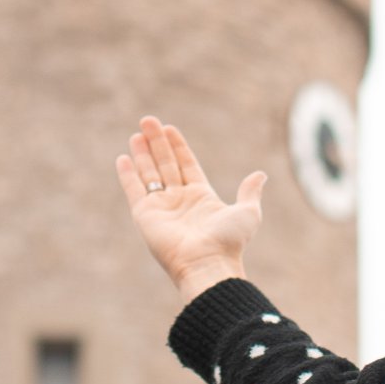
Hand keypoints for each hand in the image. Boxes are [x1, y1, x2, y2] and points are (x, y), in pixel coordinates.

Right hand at [113, 116, 263, 307]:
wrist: (207, 263)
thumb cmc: (229, 241)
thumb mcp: (247, 212)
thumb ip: (249, 192)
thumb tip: (260, 175)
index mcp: (201, 197)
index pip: (186, 164)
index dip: (177, 146)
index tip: (169, 128)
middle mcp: (179, 201)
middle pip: (165, 164)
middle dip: (157, 143)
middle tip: (148, 120)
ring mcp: (161, 208)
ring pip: (149, 174)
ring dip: (142, 153)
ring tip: (136, 133)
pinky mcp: (145, 215)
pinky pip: (134, 190)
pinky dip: (127, 174)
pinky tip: (123, 157)